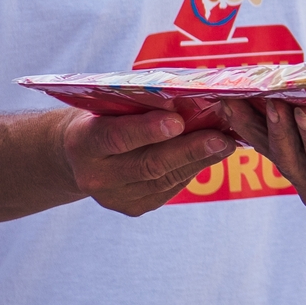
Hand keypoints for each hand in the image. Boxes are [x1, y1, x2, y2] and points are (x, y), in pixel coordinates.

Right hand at [59, 108, 236, 216]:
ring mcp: (114, 197)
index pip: (116, 137)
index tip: (177, 121)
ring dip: (199, 161)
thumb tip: (186, 96)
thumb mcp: (109, 104)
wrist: (79, 156)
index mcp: (82, 142)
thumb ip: (139, 103)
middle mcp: (95, 176)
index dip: (146, 130)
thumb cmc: (103, 116)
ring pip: (163, 179)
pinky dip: (191, 169)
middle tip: (220, 138)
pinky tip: (211, 155)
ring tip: (226, 144)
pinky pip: (168, 189)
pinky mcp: (133, 208)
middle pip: (148, 164)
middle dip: (188, 150)